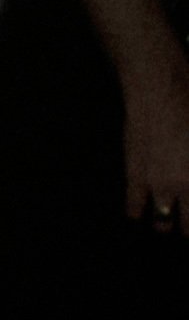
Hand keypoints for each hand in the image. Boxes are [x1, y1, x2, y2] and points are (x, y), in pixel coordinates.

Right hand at [121, 51, 188, 229]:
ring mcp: (160, 184)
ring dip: (164, 224)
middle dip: (186, 226)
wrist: (161, 92)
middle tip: (184, 225)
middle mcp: (185, 186)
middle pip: (188, 222)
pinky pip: (134, 208)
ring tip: (164, 222)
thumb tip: (188, 179)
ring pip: (163, 222)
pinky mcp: (136, 177)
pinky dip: (136, 213)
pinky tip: (138, 213)